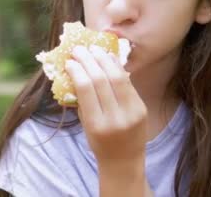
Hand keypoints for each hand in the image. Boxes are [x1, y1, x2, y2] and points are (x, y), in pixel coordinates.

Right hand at [66, 45, 146, 166]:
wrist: (124, 161)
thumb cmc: (98, 142)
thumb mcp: (85, 125)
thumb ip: (81, 101)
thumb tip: (74, 71)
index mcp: (96, 124)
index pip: (86, 89)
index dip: (77, 71)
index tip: (69, 62)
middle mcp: (115, 118)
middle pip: (101, 80)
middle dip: (88, 60)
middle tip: (78, 49)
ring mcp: (131, 112)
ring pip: (117, 78)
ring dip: (104, 59)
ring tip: (93, 49)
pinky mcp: (142, 108)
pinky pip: (128, 83)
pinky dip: (117, 68)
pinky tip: (109, 58)